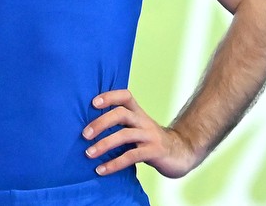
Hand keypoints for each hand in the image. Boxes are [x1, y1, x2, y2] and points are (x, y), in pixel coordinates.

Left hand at [82, 89, 200, 178]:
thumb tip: (90, 129)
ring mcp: (150, 136)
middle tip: (85, 134)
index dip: (109, 96)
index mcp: (139, 113)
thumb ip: (121, 125)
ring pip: (124, 135)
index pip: (125, 96)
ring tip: (89, 153)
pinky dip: (114, 164)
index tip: (93, 103)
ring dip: (104, 144)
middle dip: (101, 123)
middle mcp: (144, 121)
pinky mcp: (154, 152)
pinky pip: (131, 156)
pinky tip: (101, 170)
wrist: (181, 153)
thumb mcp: (138, 128)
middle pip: (121, 113)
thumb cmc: (151, 141)